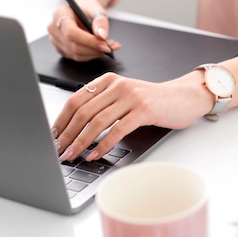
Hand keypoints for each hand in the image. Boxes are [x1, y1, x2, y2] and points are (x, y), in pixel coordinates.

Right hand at [46, 4, 120, 61]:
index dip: (89, 41)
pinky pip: (77, 57)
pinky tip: (99, 48)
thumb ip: (100, 22)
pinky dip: (91, 55)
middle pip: (74, 46)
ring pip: (77, 55)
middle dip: (95, 49)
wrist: (80, 9)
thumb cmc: (87, 8)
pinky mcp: (61, 49)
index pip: (72, 33)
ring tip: (109, 46)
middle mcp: (54, 28)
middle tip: (111, 47)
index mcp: (60, 14)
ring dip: (95, 53)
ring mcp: (56, 40)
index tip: (105, 45)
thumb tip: (102, 36)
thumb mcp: (96, 10)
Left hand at [52, 71, 212, 161]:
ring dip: (81, 142)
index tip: (53, 137)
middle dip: (67, 134)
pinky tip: (95, 155)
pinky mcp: (144, 110)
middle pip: (83, 111)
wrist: (184, 97)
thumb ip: (103, 104)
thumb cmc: (152, 101)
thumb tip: (74, 128)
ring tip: (73, 155)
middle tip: (59, 151)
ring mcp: (131, 97)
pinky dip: (103, 145)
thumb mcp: (124, 96)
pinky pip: (118, 130)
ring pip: (97, 122)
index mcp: (108, 80)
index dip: (61, 120)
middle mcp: (117, 85)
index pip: (75, 99)